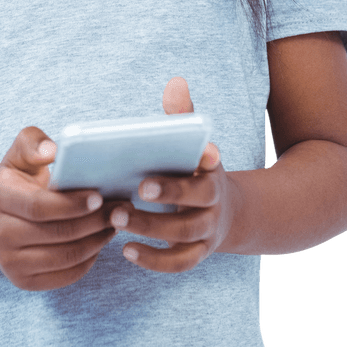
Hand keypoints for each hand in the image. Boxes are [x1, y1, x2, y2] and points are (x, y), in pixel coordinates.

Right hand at [0, 127, 117, 290]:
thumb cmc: (16, 183)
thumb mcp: (18, 156)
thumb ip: (33, 142)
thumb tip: (53, 151)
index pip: (40, 206)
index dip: (72, 204)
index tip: (99, 196)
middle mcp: (0, 234)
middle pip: (58, 233)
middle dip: (95, 222)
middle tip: (121, 210)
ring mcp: (10, 263)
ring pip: (66, 257)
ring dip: (97, 241)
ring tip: (115, 223)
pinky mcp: (23, 283)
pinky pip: (66, 275)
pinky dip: (89, 259)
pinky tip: (99, 241)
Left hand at [108, 77, 236, 272]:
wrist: (230, 212)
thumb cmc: (197, 172)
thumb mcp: (195, 146)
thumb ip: (183, 118)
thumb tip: (175, 82)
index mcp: (211, 175)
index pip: (206, 172)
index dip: (188, 173)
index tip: (152, 176)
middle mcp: (213, 205)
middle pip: (194, 207)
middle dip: (163, 201)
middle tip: (127, 196)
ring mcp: (207, 233)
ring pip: (183, 237)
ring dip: (150, 230)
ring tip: (117, 219)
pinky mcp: (196, 254)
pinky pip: (179, 263)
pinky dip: (154, 261)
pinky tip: (126, 250)